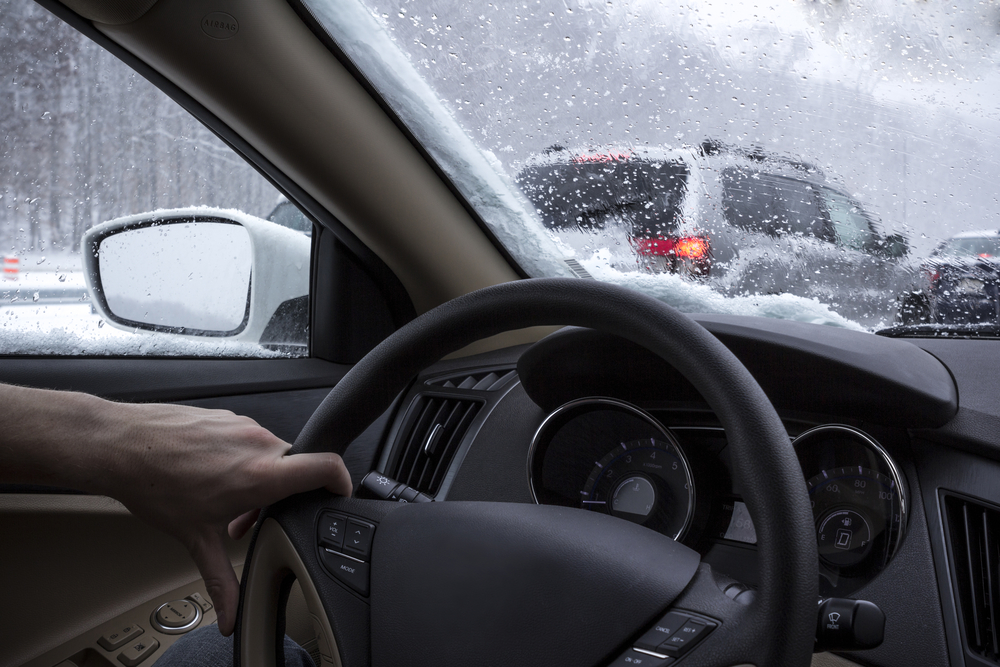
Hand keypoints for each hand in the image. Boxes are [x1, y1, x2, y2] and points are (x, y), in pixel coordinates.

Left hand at [100, 401, 352, 635]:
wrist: (121, 445)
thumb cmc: (156, 485)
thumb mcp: (196, 540)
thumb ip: (223, 581)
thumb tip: (231, 616)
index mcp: (261, 476)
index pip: (326, 468)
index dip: (343, 482)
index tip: (340, 494)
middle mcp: (259, 445)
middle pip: (294, 468)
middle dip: (280, 494)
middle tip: (250, 515)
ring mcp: (244, 426)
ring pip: (269, 454)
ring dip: (257, 476)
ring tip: (223, 496)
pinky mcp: (228, 416)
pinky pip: (248, 439)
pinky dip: (239, 458)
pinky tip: (209, 474)